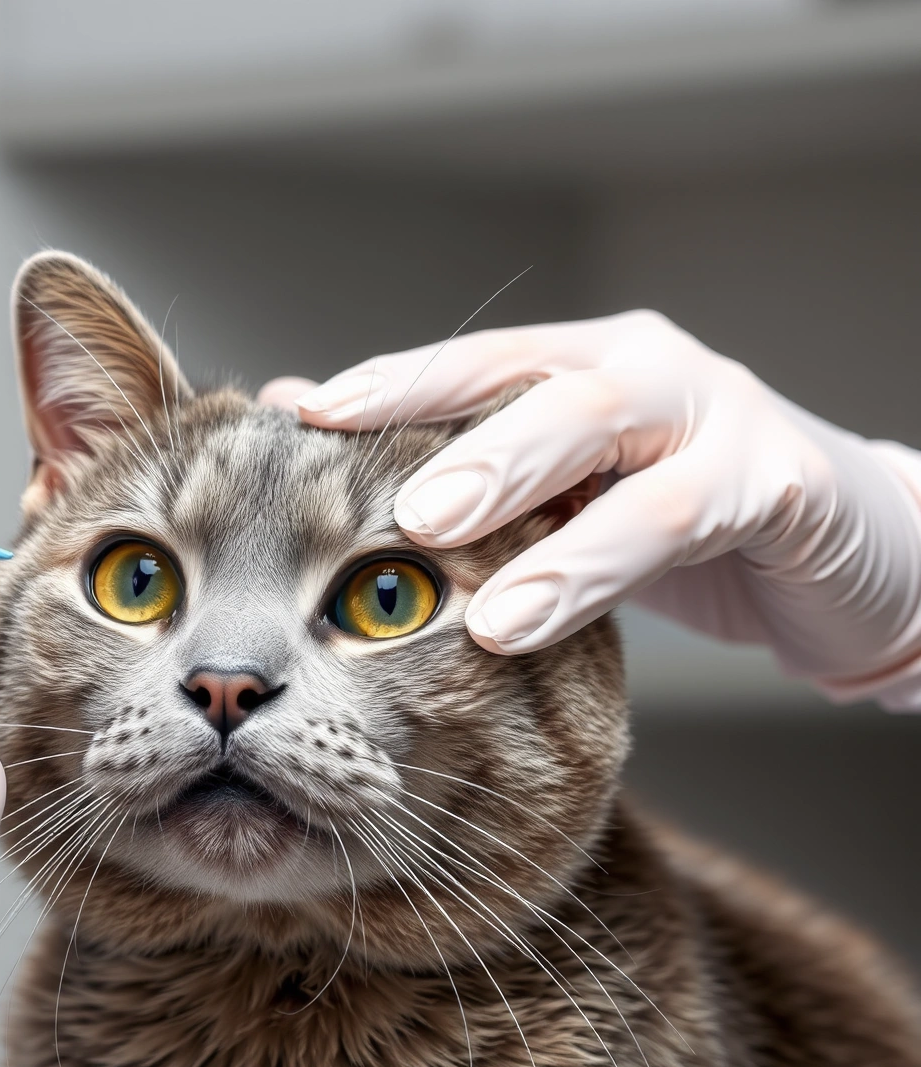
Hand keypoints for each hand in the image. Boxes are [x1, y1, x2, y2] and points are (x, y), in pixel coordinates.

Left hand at [264, 311, 920, 706]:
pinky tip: (525, 616)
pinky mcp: (780, 482)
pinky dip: (591, 566)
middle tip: (363, 478)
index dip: (387, 385)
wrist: (853, 559)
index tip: (301, 413)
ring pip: (598, 436)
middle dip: (437, 426)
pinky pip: (673, 518)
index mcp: (579, 365)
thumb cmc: (680, 526)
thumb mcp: (562, 501)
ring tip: (432, 549)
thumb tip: (308, 428)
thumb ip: (462, 474)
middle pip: (527, 382)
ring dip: (509, 493)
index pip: (469, 363)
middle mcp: (641, 372)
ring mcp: (715, 416)